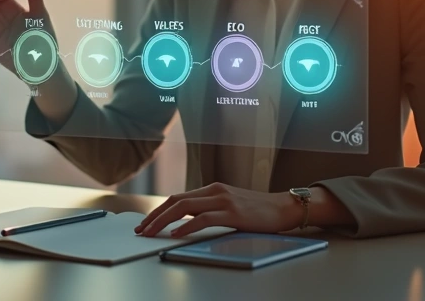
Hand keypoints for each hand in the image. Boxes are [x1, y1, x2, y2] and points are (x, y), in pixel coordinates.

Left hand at [134, 182, 302, 237]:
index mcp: (212, 189)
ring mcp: (224, 200)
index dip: (158, 210)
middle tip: (141, 230)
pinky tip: (176, 234)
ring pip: (184, 208)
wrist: (283, 207)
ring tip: (151, 233)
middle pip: (175, 201)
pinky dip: (187, 227)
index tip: (145, 223)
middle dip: (154, 216)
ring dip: (163, 221)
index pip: (177, 198)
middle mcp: (215, 191)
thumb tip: (186, 220)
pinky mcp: (233, 213)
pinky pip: (204, 219)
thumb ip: (210, 208)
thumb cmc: (257, 210)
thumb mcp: (229, 205)